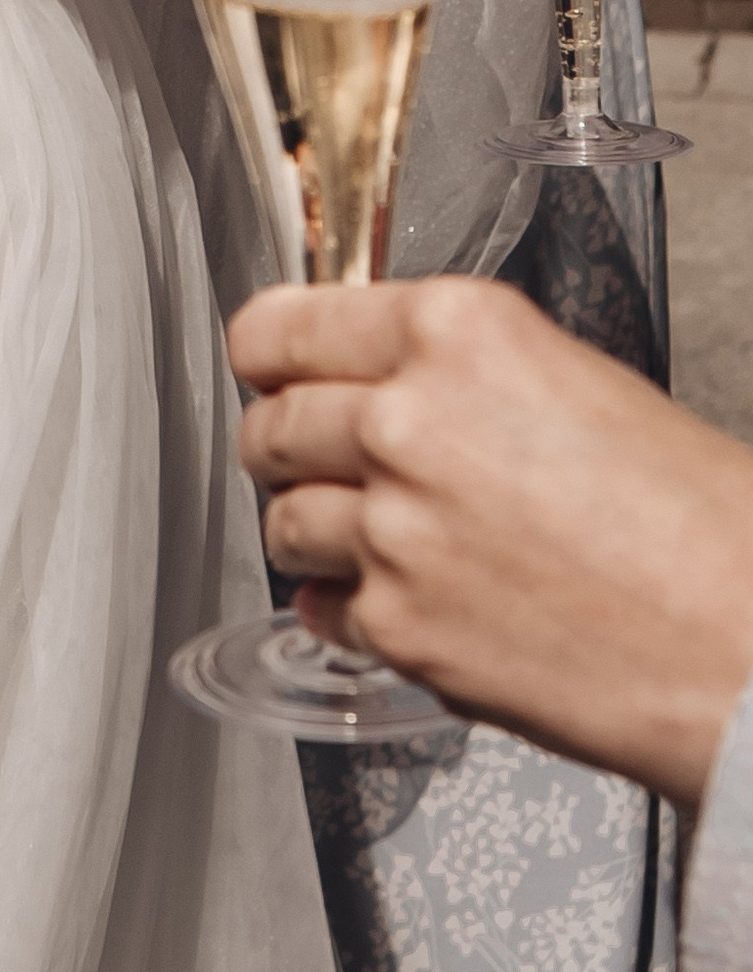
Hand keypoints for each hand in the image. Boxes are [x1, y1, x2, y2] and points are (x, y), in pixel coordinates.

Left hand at [230, 276, 752, 803]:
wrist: (750, 646)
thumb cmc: (705, 525)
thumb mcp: (579, 383)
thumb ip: (465, 373)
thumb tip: (393, 384)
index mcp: (457, 332)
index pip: (283, 325)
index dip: (270, 354)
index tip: (267, 368)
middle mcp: (408, 419)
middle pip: (272, 423)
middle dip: (288, 445)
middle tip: (319, 463)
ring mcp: (393, 527)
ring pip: (282, 519)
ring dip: (313, 529)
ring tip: (377, 540)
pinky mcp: (400, 626)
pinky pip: (323, 608)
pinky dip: (349, 610)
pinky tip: (404, 601)